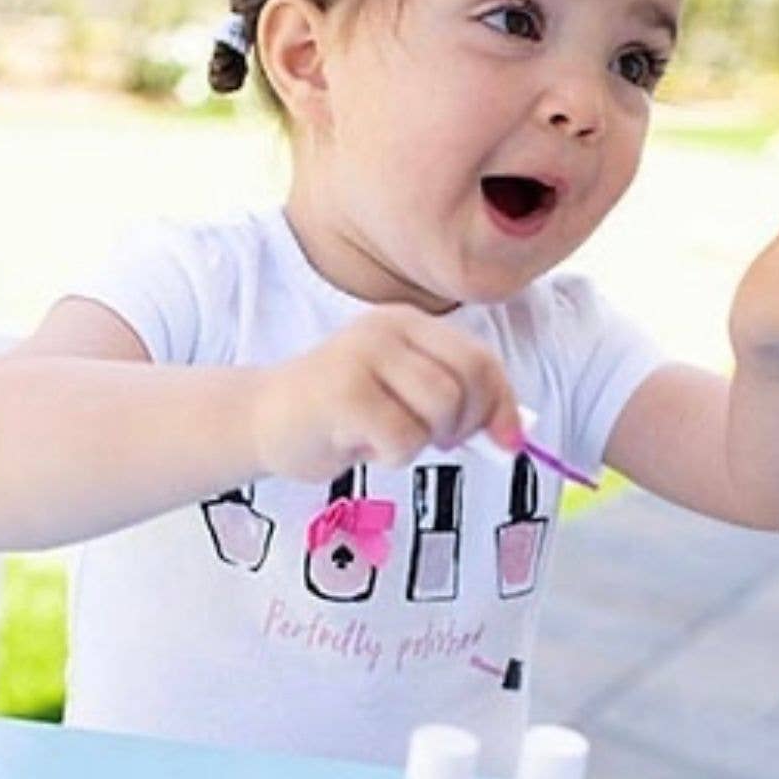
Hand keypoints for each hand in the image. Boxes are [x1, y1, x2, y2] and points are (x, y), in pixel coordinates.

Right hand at [253, 305, 523, 480]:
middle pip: (469, 381)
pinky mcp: (343, 392)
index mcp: (409, 323)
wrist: (262, 421)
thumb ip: (455, 402)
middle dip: (464, 425)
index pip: (481, 360)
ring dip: (424, 441)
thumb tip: (516, 435)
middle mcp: (388, 329)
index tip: (508, 443)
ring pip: (442, 408)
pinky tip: (361, 445)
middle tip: (433, 441)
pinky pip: (404, 438)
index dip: (501, 405)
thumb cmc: (341, 414)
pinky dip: (393, 455)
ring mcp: (363, 355)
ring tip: (388, 438)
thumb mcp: (406, 397)